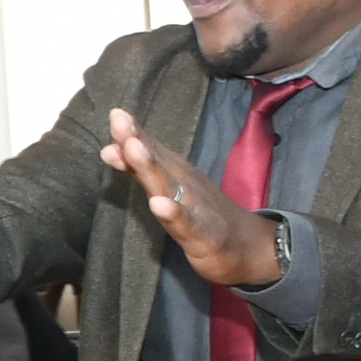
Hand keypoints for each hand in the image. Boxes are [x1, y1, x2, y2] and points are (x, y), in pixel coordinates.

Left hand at [103, 108, 281, 292]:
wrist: (251, 246)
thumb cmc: (203, 214)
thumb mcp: (169, 190)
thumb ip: (139, 169)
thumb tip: (109, 148)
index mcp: (175, 174)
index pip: (151, 149)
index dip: (131, 133)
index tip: (115, 114)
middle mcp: (184, 185)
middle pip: (157, 161)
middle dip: (137, 141)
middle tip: (118, 120)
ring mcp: (196, 209)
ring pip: (169, 187)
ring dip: (150, 167)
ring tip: (133, 148)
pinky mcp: (205, 236)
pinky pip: (187, 225)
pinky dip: (174, 214)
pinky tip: (159, 204)